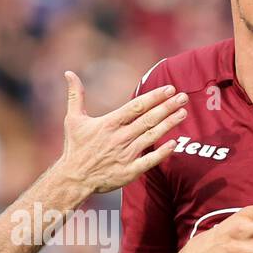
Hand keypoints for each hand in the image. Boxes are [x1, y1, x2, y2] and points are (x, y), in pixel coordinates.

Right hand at [56, 71, 187, 194]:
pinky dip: (161, 153)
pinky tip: (175, 144)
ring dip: (169, 124)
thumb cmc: (75, 147)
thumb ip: (75, 95)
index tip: (169, 89)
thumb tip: (68, 73)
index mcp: (109, 124)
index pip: (136, 106)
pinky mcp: (128, 172)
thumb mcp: (73, 119)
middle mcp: (120, 137)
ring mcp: (125, 155)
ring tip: (183, 113)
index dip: (154, 97)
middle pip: (148, 119)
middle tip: (184, 96)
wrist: (73, 178)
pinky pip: (149, 161)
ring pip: (151, 136)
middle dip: (167, 107)